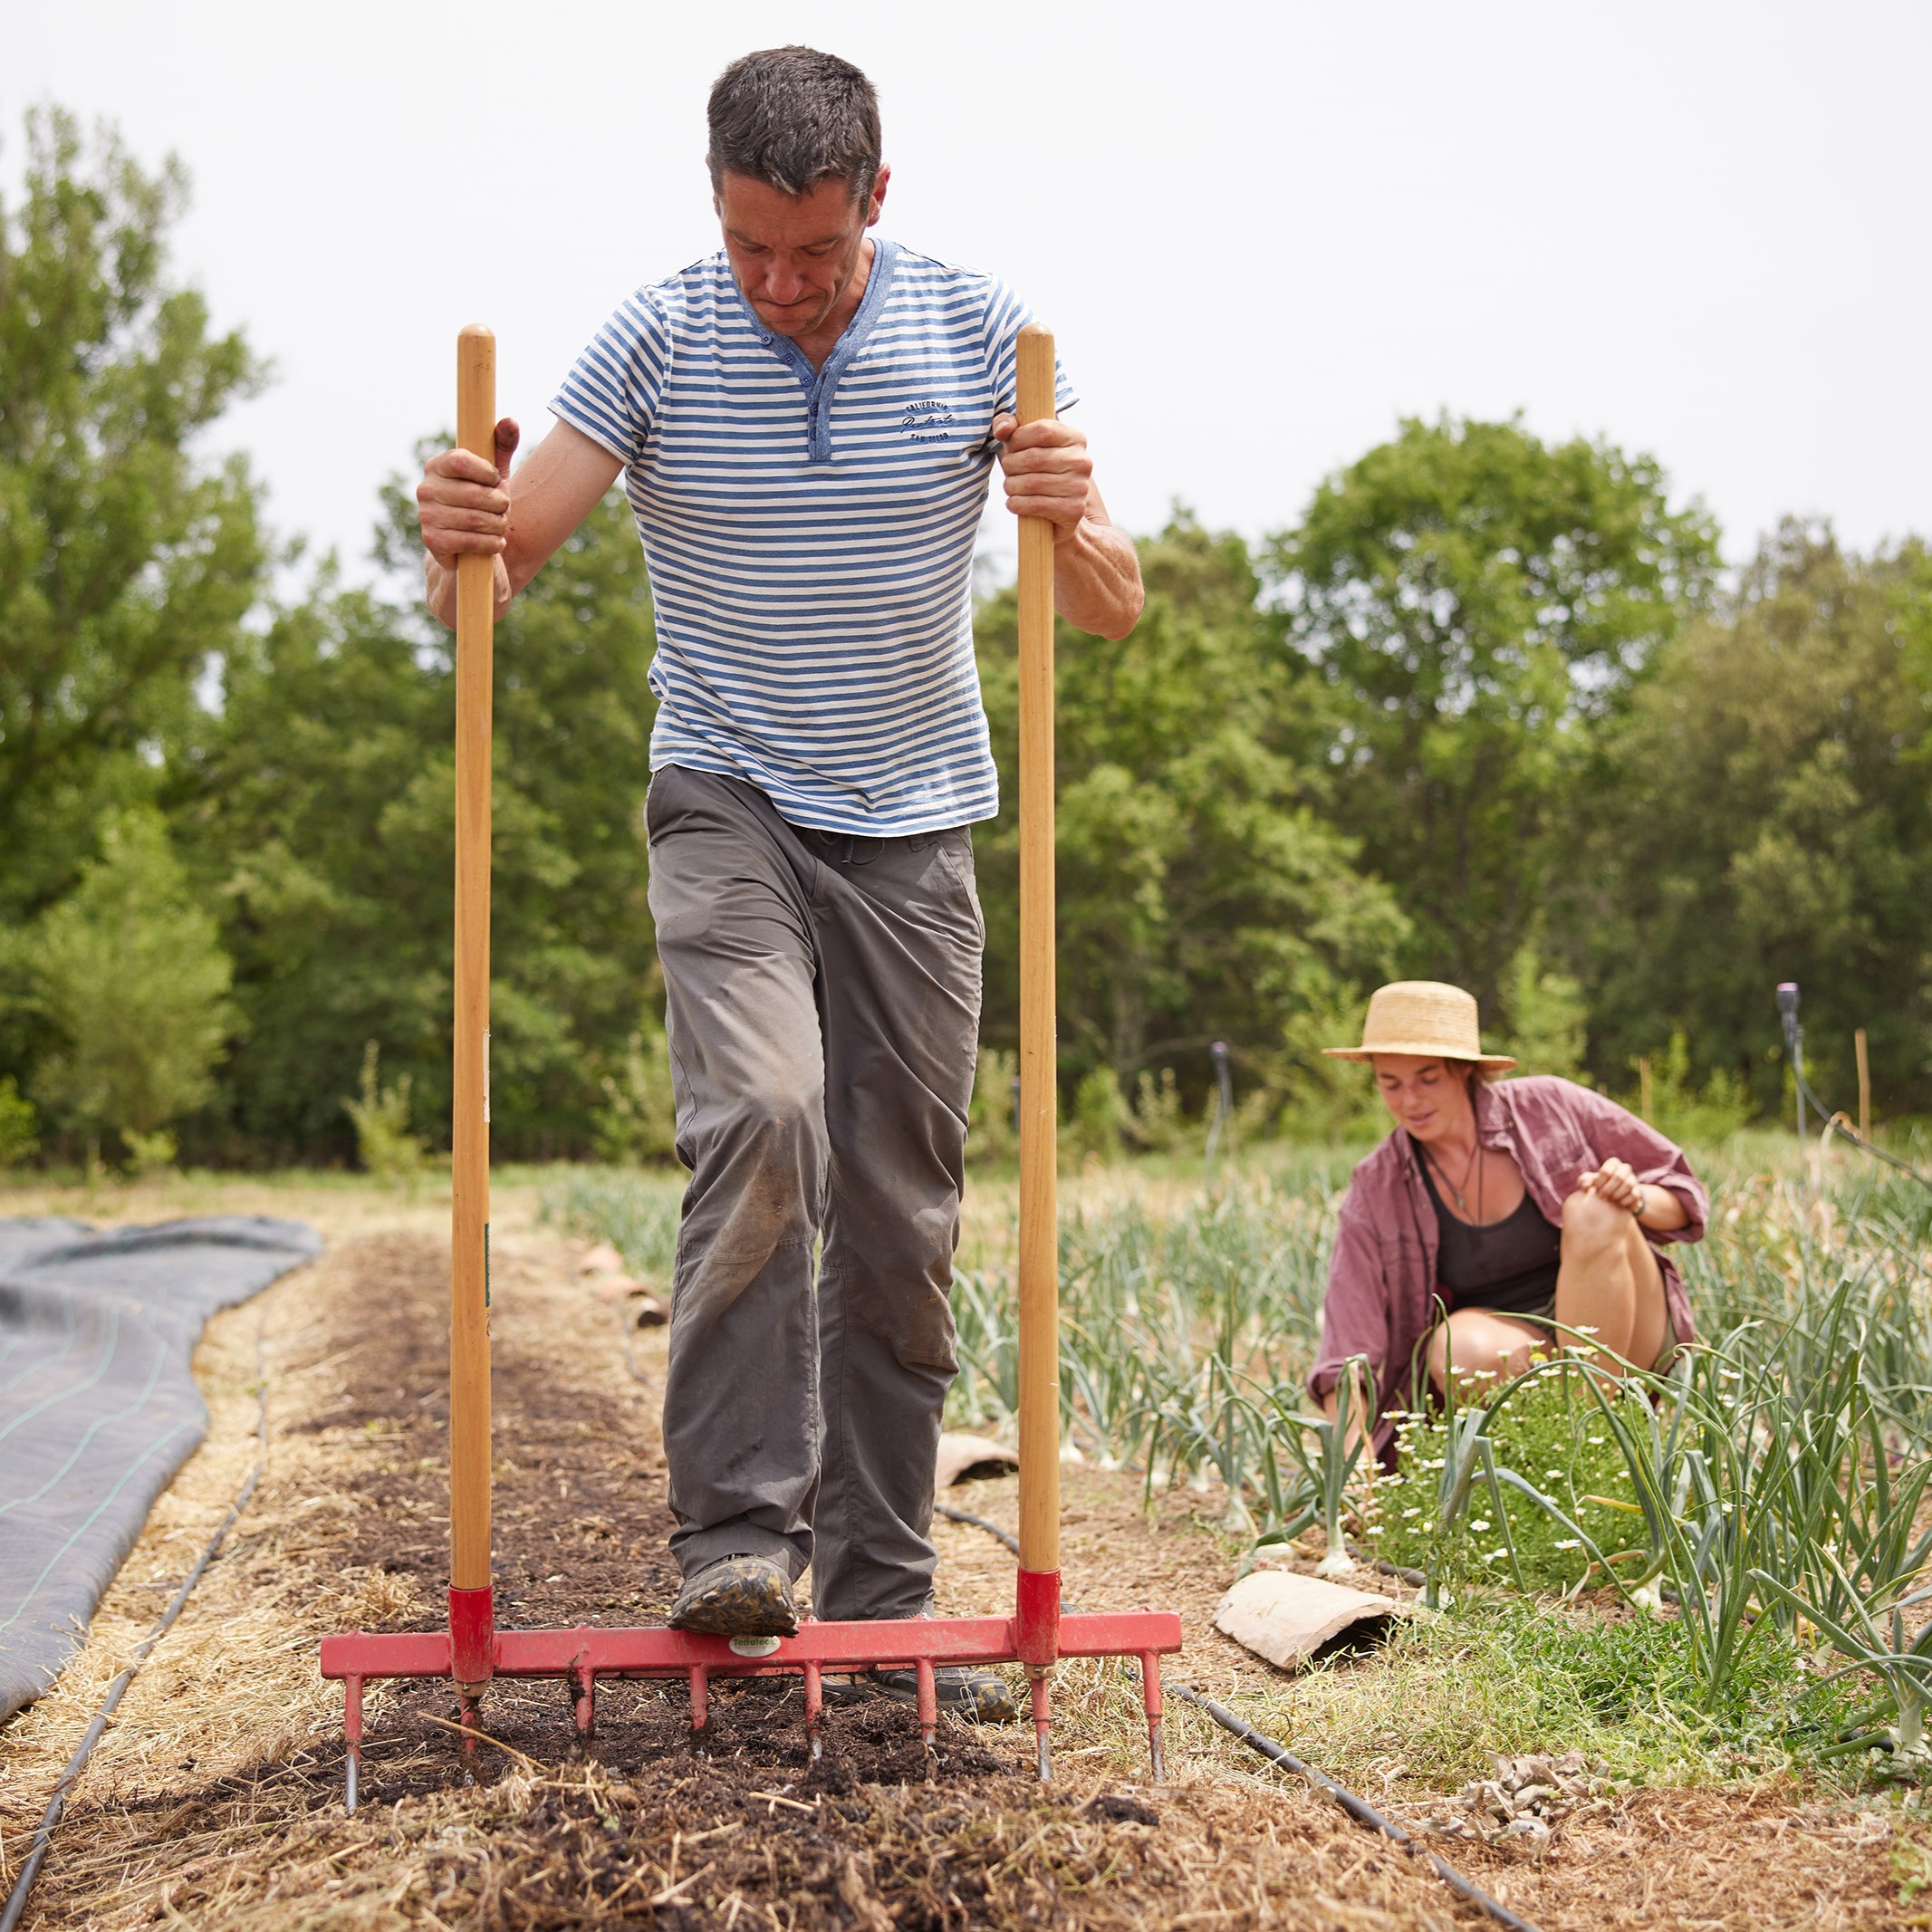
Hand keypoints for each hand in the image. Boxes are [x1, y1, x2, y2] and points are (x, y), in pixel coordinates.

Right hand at [417, 417, 520, 571]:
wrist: (470, 546)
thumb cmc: (484, 503)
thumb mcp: (495, 474)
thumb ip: (501, 446)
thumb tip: (510, 420)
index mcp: (438, 465)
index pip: (461, 461)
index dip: (487, 473)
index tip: (495, 481)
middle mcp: (426, 488)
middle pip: (474, 494)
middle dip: (499, 504)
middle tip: (503, 508)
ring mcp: (426, 515)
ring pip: (475, 520)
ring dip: (497, 525)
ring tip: (500, 525)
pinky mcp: (432, 541)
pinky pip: (469, 541)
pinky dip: (490, 543)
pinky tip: (496, 542)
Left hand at [992, 414, 1093, 532]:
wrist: (1065, 510)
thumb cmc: (1040, 472)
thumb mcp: (1026, 444)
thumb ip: (1010, 427)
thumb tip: (1002, 429)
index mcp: (1075, 438)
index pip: (1042, 430)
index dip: (1018, 439)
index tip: (1013, 448)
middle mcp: (1081, 460)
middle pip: (1033, 458)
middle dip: (1011, 465)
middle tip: (1009, 471)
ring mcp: (1079, 486)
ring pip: (1031, 483)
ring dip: (1011, 486)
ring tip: (1011, 487)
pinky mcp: (1073, 509)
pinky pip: (1035, 505)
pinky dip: (1017, 504)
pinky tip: (1015, 503)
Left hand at [1579, 1158, 1645, 1217]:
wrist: (1612, 1197)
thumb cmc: (1598, 1186)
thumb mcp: (1589, 1182)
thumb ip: (1584, 1181)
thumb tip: (1586, 1185)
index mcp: (1613, 1163)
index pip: (1606, 1171)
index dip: (1599, 1182)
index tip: (1594, 1189)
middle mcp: (1625, 1168)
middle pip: (1619, 1176)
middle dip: (1608, 1188)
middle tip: (1601, 1196)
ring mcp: (1633, 1179)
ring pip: (1629, 1184)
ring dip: (1616, 1194)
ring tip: (1608, 1200)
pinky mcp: (1638, 1191)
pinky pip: (1635, 1195)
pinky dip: (1624, 1201)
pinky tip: (1617, 1204)